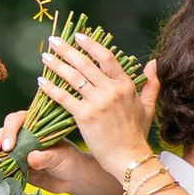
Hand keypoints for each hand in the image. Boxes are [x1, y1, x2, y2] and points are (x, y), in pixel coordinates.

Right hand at [0, 106, 121, 194]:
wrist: (73, 178)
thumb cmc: (69, 160)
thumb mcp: (60, 156)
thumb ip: (46, 157)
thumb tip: (31, 158)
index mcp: (35, 126)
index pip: (17, 120)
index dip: (10, 130)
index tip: (9, 145)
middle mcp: (23, 135)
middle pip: (4, 132)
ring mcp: (18, 150)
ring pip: (0, 148)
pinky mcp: (16, 165)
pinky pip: (3, 165)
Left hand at [33, 32, 160, 181]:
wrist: (129, 158)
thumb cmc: (137, 135)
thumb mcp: (148, 106)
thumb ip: (151, 83)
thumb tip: (152, 63)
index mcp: (125, 85)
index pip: (107, 57)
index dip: (91, 44)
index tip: (78, 36)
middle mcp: (111, 90)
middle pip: (85, 63)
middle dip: (67, 49)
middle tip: (54, 40)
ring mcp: (98, 103)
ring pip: (73, 77)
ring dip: (56, 65)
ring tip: (45, 57)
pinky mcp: (85, 117)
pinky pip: (64, 98)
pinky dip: (51, 89)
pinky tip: (41, 82)